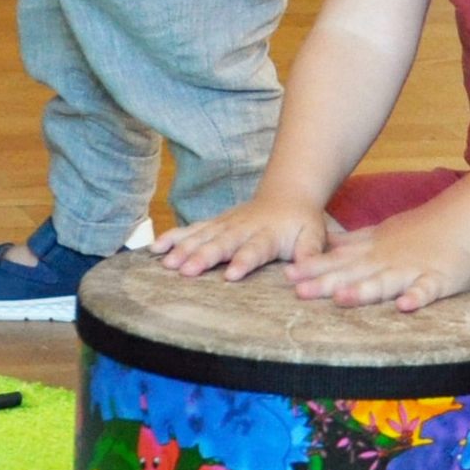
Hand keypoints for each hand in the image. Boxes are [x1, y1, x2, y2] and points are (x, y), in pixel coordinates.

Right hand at [160, 197, 337, 282]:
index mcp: (268, 234)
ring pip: (202, 236)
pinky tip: (154, 248)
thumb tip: (306, 274)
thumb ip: (311, 254)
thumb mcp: (315, 237)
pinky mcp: (214, 223)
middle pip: (221, 243)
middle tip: (187, 271)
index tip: (231, 274)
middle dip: (204, 256)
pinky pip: (191, 229)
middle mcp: (243, 228)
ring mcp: (225, 224)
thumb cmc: (302, 223)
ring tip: (166, 263)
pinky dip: (172, 237)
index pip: (254, 249)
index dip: (243, 261)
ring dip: (183, 248)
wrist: (288, 194)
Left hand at [288, 214, 469, 314]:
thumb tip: (323, 246)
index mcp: (373, 251)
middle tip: (298, 291)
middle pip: (354, 273)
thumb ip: (353, 243)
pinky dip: (417, 296)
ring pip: (385, 282)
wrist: (465, 221)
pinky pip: (427, 290)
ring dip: (364, 290)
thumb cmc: (422, 230)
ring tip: (342, 299)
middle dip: (326, 282)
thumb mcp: (381, 233)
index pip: (339, 260)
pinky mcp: (439, 279)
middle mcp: (387, 260)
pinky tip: (405, 306)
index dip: (313, 268)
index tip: (286, 275)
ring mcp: (412, 270)